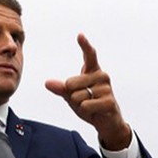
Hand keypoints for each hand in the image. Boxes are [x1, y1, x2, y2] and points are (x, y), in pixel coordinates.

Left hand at [45, 33, 130, 150]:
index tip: (79, 35)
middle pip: (70, 83)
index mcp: (93, 71)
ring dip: (80, 105)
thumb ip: (61, 89)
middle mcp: (101, 76)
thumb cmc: (90, 105)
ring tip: (92, 106)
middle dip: (72, 96)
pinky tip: (96, 111)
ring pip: (78, 96)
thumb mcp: (72, 97)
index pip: (89, 55)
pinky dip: (86, 111)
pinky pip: (85, 105)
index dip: (84, 45)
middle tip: (85, 100)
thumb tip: (47, 83)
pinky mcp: (109, 101)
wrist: (107, 122)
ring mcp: (107, 88)